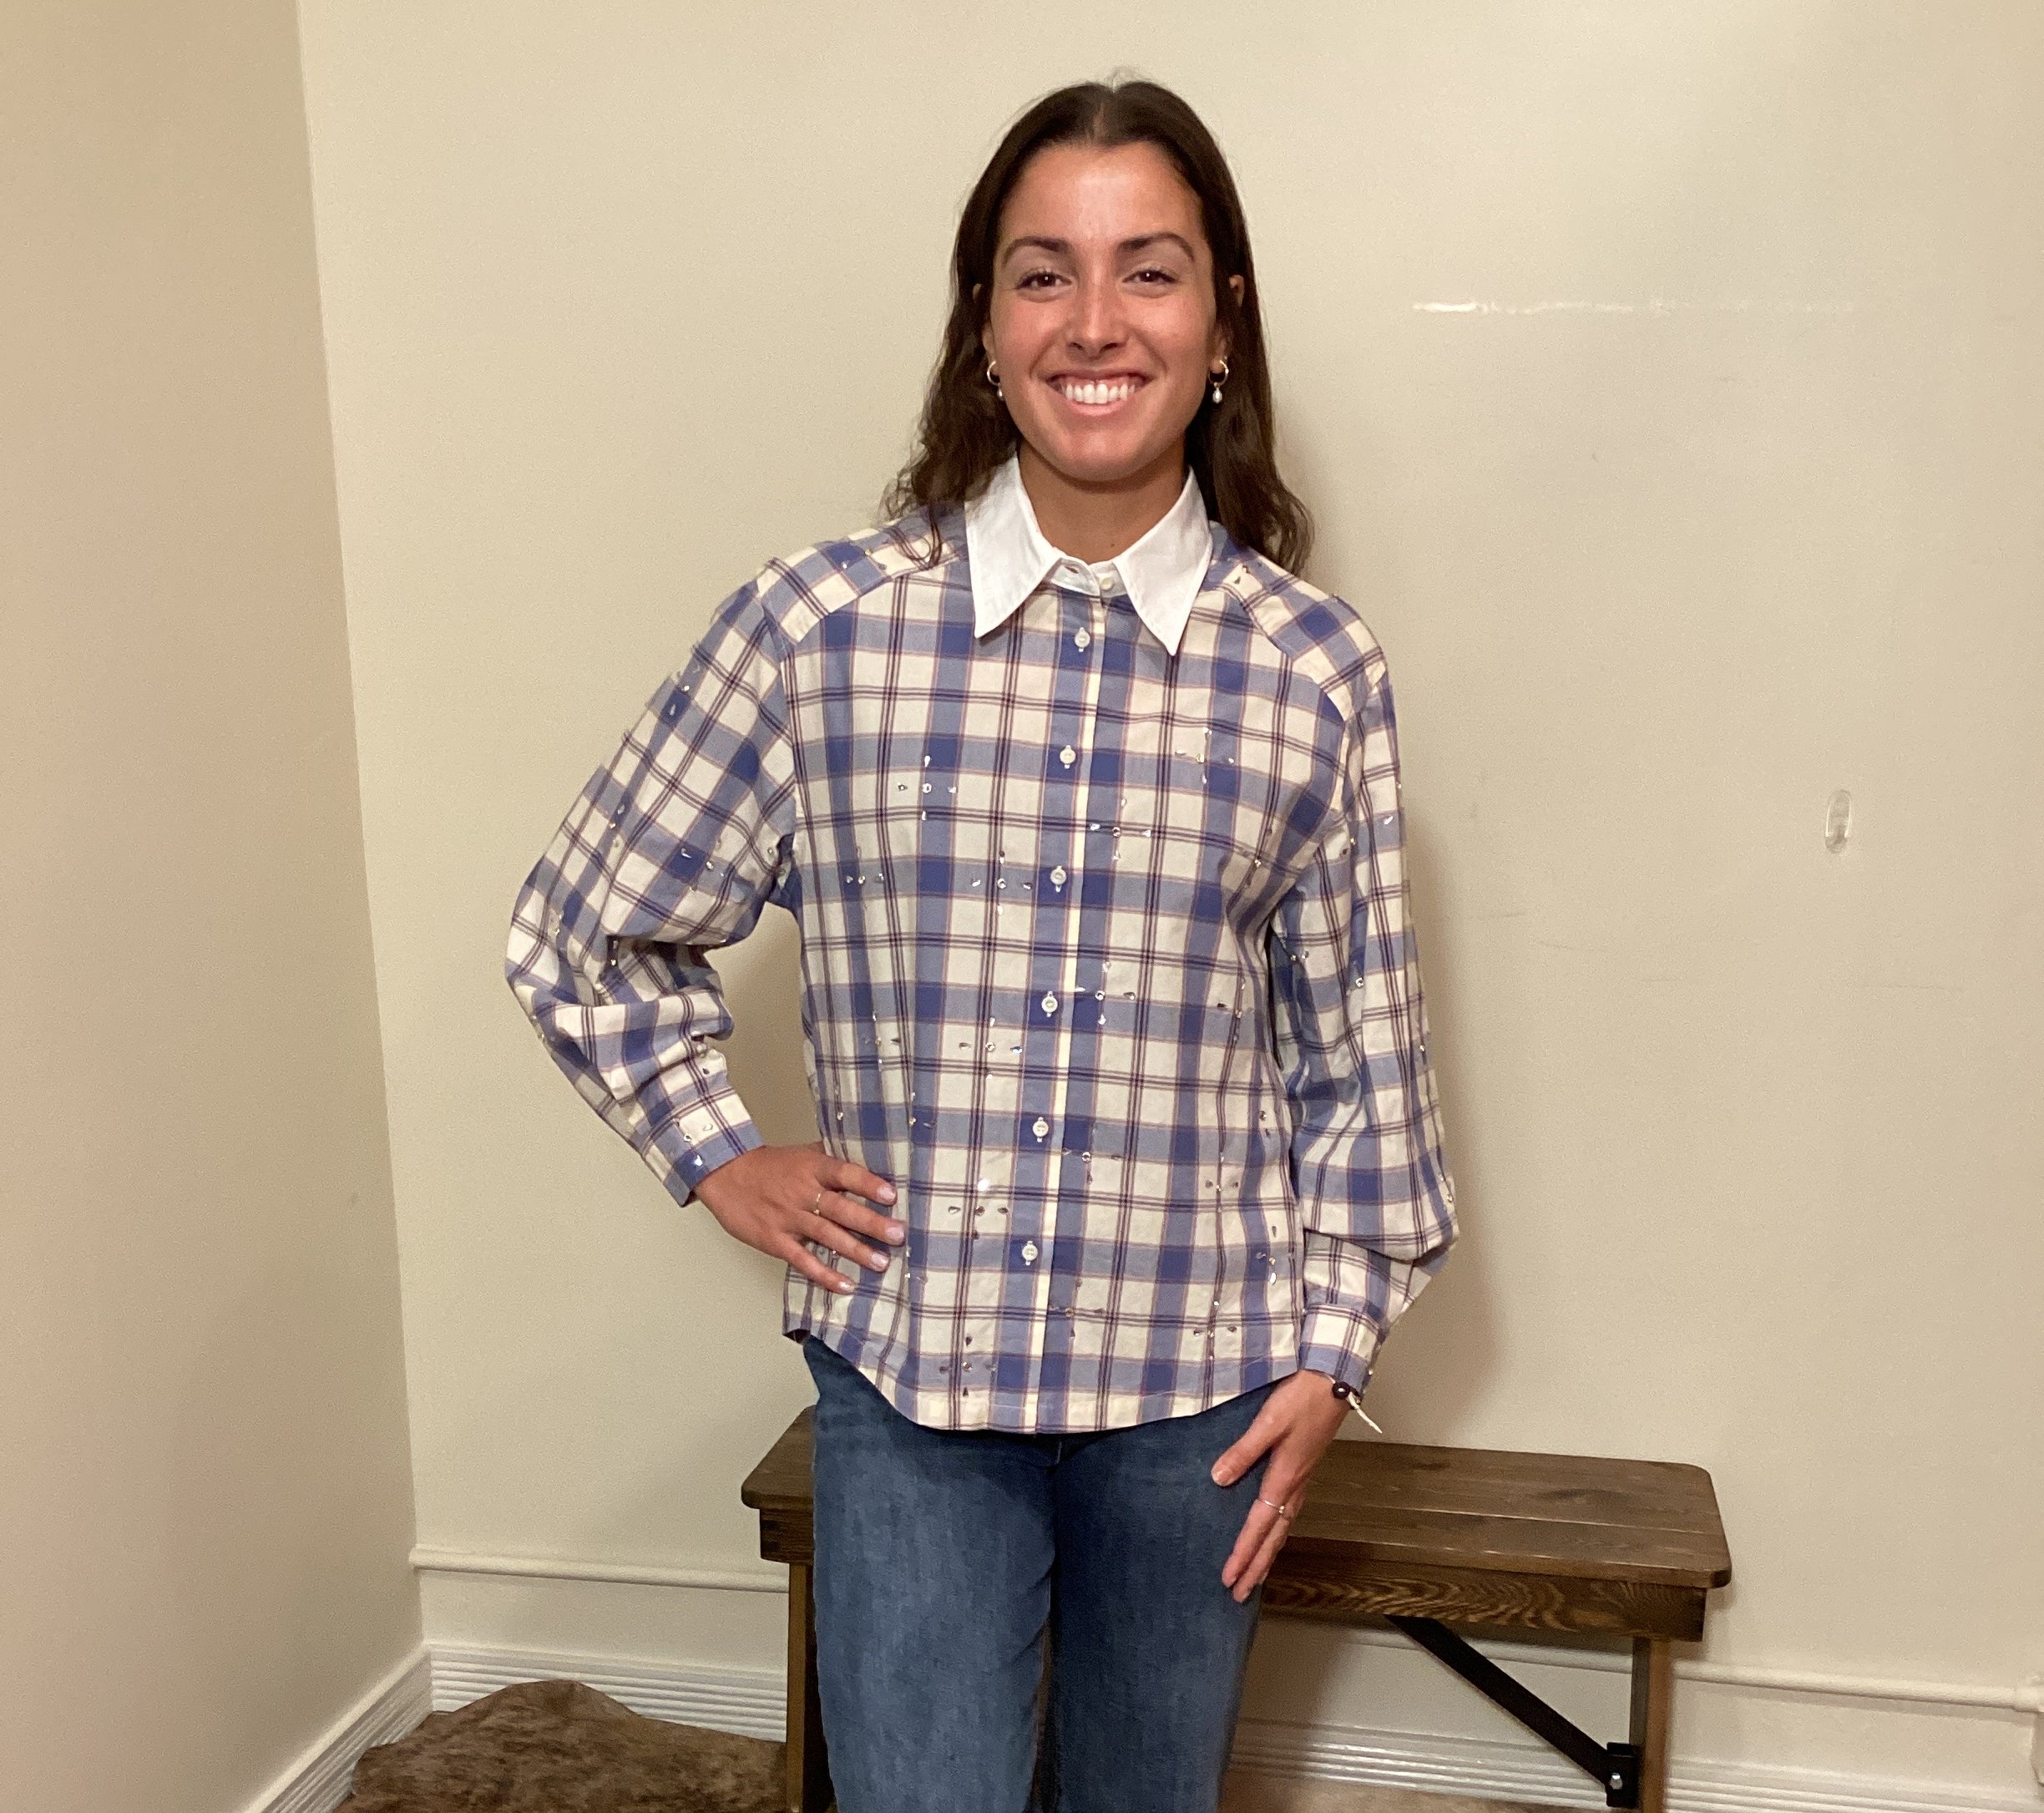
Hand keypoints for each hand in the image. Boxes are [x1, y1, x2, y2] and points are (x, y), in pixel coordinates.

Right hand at [691, 1140, 901, 1296]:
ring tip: (881, 1262)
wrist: (725, 1174)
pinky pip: (802, 1259)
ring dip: (855, 1250)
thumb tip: (870, 1164)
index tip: (891, 1195)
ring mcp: (788, 1218)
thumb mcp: (802, 1155)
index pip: (844, 1174)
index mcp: (812, 1168)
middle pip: (841, 1209)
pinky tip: (845, 1285)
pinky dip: (824, 1274)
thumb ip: (832, 1160)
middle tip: (897, 1235)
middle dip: (871, 1223)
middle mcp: (802, 1193)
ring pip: (826, 1236)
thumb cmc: (770, 1165)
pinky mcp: (775, 1240)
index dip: (867, 1184)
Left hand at [1210, 1369, 1351, 1602]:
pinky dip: (1278, 1533)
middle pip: (1273, 1538)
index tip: (1229, 1578)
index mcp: (1285, 1478)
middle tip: (1238, 1593)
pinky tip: (1273, 1534)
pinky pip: (1289, 1514)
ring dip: (1267, 1555)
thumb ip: (1243, 1451)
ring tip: (1254, 1576)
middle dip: (1256, 1567)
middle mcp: (1295, 1486)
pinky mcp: (1304, 1470)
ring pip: (1283, 1529)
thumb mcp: (1268, 1422)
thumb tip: (1218, 1479)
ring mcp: (1302, 1480)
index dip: (1243, 1554)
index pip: (1259, 1526)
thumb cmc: (1302, 1399)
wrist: (1335, 1382)